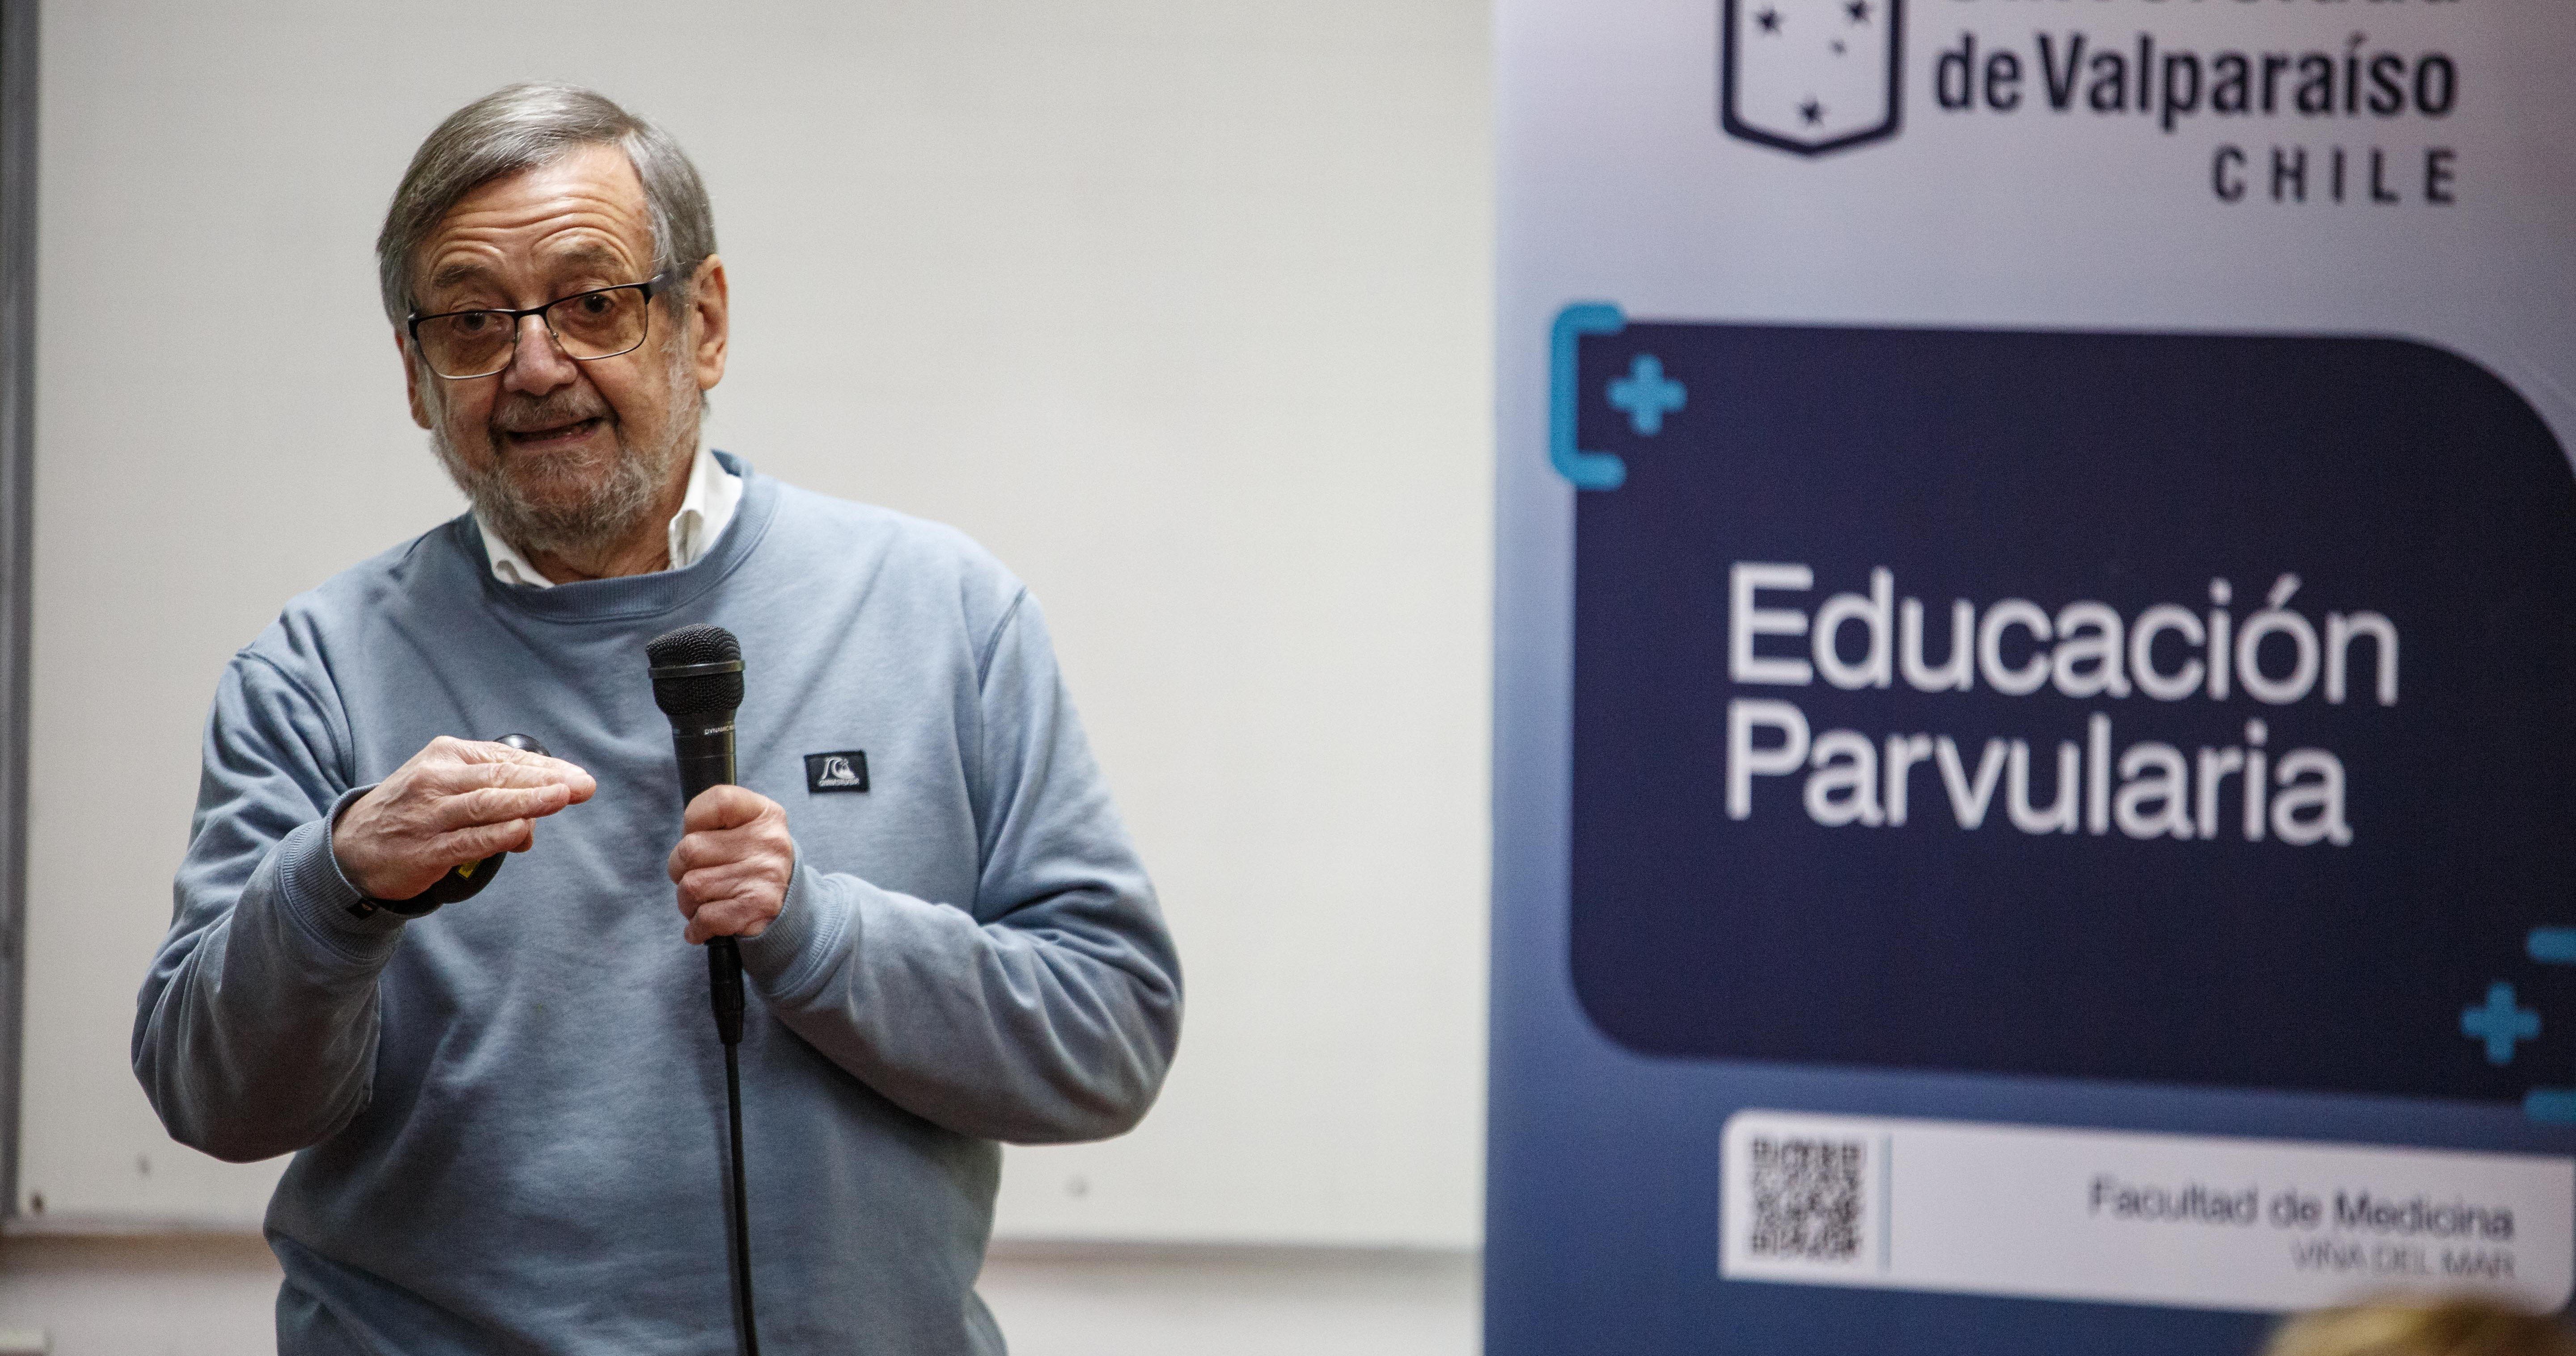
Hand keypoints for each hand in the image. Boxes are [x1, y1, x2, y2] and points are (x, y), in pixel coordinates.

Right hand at [332, 737, 595, 900]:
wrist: (352, 847)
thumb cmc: (412, 811)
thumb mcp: (444, 786)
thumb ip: (491, 795)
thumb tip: (535, 821)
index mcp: (445, 755)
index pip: (504, 758)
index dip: (546, 767)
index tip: (578, 776)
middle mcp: (436, 780)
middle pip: (501, 776)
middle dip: (547, 780)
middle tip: (583, 786)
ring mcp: (430, 815)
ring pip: (488, 803)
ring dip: (530, 800)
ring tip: (563, 797)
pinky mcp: (427, 849)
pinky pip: (470, 839)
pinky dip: (500, 834)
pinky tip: (525, 829)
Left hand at [667, 785, 793, 943]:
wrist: (787, 902)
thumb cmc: (750, 861)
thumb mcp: (743, 827)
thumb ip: (713, 821)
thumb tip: (683, 843)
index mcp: (764, 814)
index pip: (718, 800)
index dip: (694, 820)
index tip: (700, 834)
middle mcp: (769, 841)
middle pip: (690, 849)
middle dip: (681, 868)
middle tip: (698, 874)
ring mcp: (765, 875)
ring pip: (691, 886)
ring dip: (687, 900)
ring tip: (705, 899)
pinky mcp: (758, 907)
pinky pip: (704, 916)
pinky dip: (697, 925)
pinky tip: (706, 923)